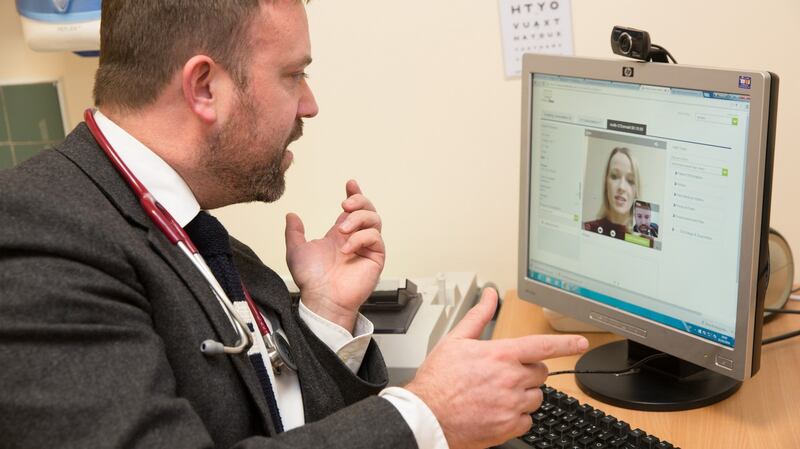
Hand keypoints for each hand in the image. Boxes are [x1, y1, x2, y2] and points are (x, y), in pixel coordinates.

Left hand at [285, 180, 384, 331]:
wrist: (321, 298)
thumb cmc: (311, 279)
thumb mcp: (296, 250)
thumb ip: (294, 232)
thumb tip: (291, 215)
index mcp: (340, 234)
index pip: (352, 209)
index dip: (354, 194)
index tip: (350, 183)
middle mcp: (355, 238)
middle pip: (368, 209)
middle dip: (359, 201)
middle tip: (344, 205)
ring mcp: (366, 247)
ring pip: (375, 220)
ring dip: (358, 219)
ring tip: (342, 229)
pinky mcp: (375, 257)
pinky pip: (375, 238)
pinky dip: (361, 238)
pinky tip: (347, 248)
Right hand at [406, 289, 588, 448]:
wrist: (427, 415)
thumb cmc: (438, 379)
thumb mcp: (456, 340)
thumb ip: (479, 316)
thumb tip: (489, 295)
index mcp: (501, 355)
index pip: (542, 346)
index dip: (566, 343)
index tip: (581, 342)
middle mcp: (511, 379)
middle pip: (540, 374)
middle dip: (527, 373)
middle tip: (505, 375)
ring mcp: (511, 404)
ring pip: (536, 397)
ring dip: (523, 395)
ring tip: (498, 394)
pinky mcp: (508, 426)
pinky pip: (527, 420)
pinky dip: (516, 417)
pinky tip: (497, 411)